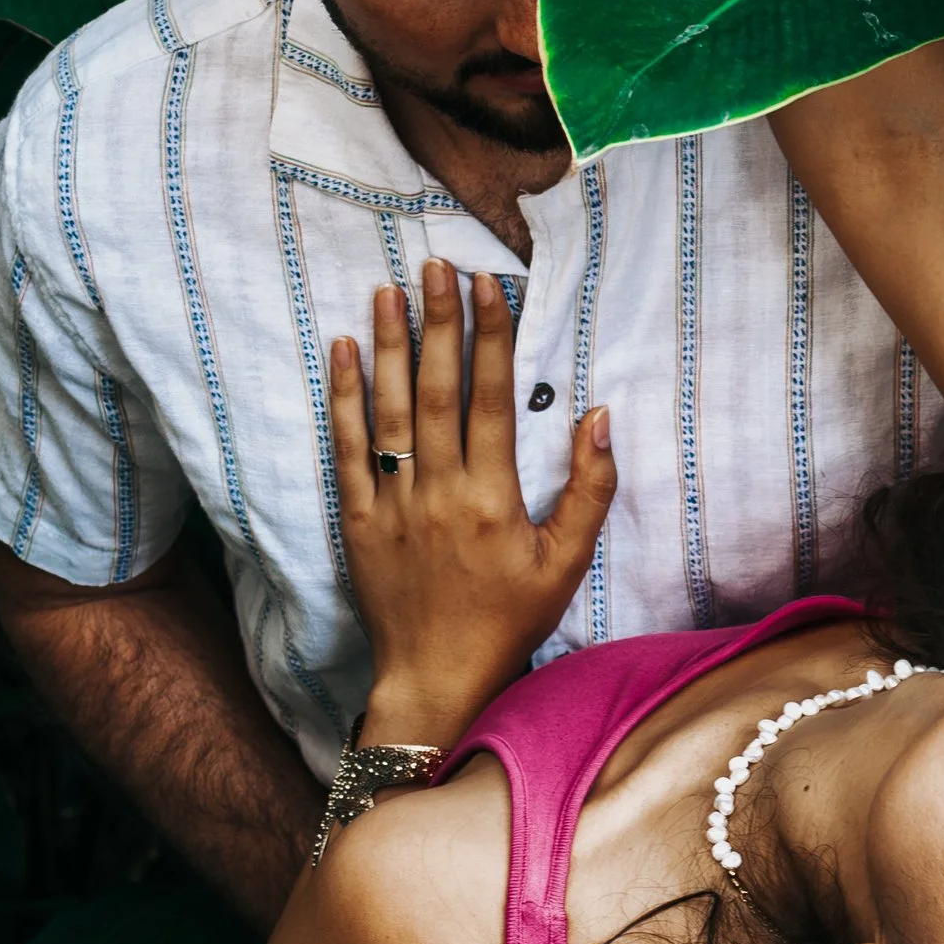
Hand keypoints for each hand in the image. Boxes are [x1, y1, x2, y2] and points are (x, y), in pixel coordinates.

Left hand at [328, 257, 614, 753]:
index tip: (487, 285)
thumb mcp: (566, 564)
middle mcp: (439, 492)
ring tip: (387, 291)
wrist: (437, 678)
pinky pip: (348, 448)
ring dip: (388, 346)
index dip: (491, 337)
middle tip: (435, 265)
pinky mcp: (357, 520)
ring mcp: (393, 504)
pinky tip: (343, 352)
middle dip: (438, 322)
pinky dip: (345, 398)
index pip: (492, 399)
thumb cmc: (509, 621)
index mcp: (493, 498)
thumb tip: (600, 417)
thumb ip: (589, 490)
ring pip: (389, 409)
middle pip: (437, 390)